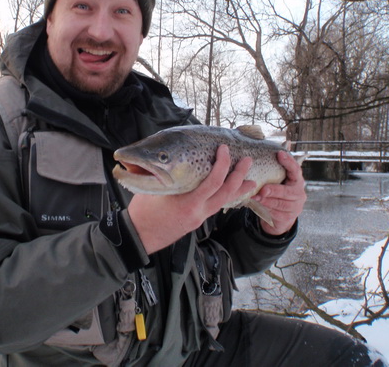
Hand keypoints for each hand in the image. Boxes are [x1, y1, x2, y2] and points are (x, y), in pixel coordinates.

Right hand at [127, 145, 256, 253]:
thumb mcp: (150, 189)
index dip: (223, 164)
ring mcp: (198, 218)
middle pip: (227, 193)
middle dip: (239, 175)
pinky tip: (228, 192)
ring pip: (224, 202)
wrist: (138, 239)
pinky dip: (225, 196)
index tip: (224, 149)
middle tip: (247, 160)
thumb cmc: (142, 214)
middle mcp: (198, 212)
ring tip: (250, 180)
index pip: (213, 183)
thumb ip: (162, 174)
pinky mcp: (196, 221)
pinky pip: (215, 207)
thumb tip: (163, 155)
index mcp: (188, 203)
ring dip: (238, 189)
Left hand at [252, 150, 305, 235]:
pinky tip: (258, 205)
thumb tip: (284, 143)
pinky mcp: (288, 217)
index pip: (296, 170)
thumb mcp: (278, 181)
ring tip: (256, 197)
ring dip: (267, 201)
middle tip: (263, 189)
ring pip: (281, 204)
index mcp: (297, 181)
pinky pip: (276, 213)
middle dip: (274, 190)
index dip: (289, 162)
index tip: (279, 154)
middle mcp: (299, 193)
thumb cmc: (278, 193)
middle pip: (288, 191)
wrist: (280, 216)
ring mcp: (295, 207)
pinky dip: (266, 209)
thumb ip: (277, 167)